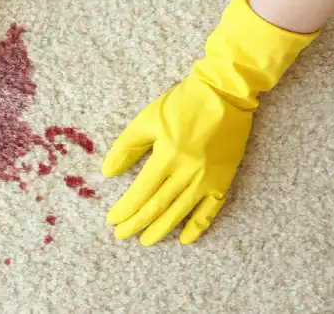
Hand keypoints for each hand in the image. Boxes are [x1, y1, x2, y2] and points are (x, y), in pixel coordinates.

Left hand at [102, 71, 249, 245]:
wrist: (225, 93)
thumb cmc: (182, 103)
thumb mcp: (147, 120)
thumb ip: (126, 147)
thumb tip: (108, 172)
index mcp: (167, 155)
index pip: (141, 191)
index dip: (125, 208)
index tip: (112, 219)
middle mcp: (188, 171)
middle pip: (158, 206)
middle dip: (137, 223)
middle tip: (121, 235)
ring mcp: (208, 178)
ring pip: (181, 211)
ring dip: (161, 229)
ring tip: (145, 240)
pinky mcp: (224, 180)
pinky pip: (210, 210)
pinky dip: (197, 226)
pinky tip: (184, 239)